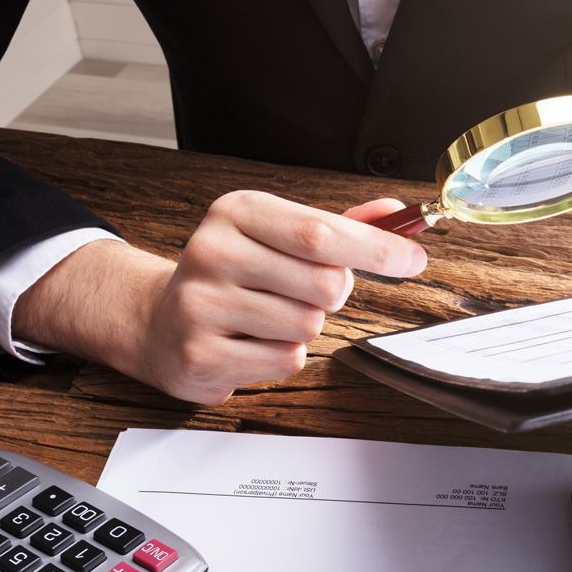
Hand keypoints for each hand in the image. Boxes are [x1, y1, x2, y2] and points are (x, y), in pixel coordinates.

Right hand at [13, 192, 424, 403]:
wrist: (158, 321)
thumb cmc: (233, 275)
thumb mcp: (277, 235)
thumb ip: (339, 225)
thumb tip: (398, 216)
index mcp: (237, 212)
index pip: (323, 232)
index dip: (378, 249)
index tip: (413, 259)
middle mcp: (213, 251)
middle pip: (325, 283)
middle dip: (332, 294)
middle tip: (302, 291)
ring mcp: (202, 304)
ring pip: (308, 325)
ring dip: (303, 327)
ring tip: (267, 317)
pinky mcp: (202, 354)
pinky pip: (286, 359)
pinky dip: (282, 355)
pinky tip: (251, 341)